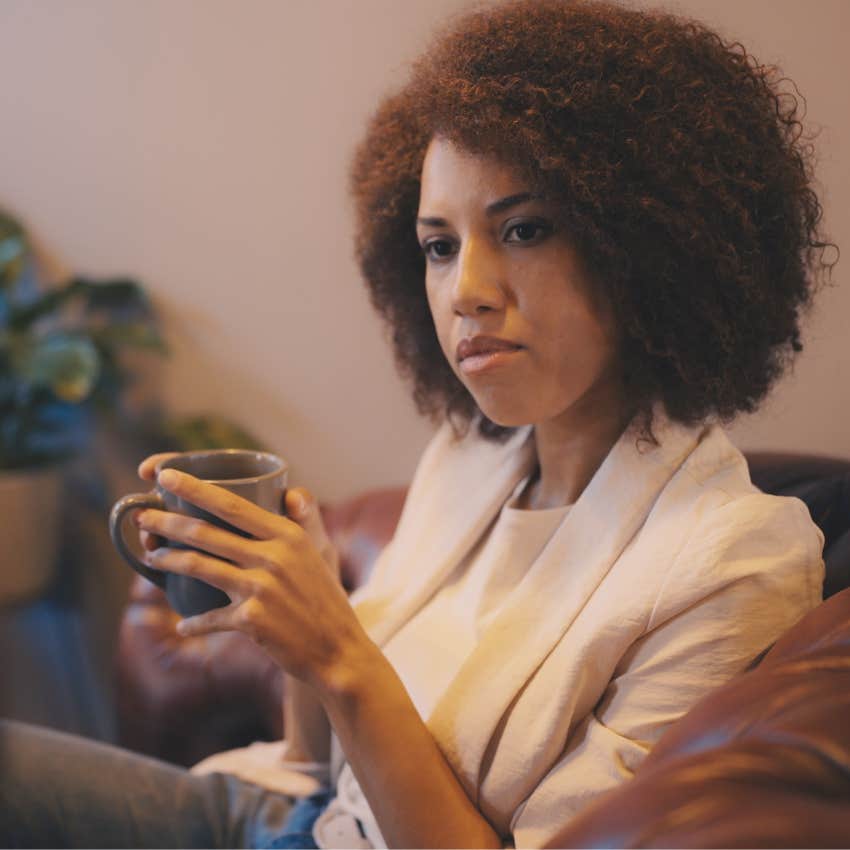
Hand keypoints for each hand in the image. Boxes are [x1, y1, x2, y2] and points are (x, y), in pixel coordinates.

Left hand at [135, 467, 371, 686]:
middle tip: (142, 516)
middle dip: (167, 522)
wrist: (339, 650)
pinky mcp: (252, 620)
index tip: (164, 475)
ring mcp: (261, 588)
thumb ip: (301, 522)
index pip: (232, 504)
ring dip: (168, 560)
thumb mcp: (319, 554)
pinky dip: (194, 623)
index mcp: (287, 534)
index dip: (194, 488)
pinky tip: (184, 626)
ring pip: (200, 567)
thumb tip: (290, 493)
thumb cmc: (326, 600)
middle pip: (206, 532)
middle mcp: (273, 556)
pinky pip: (209, 617)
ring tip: (151, 556)